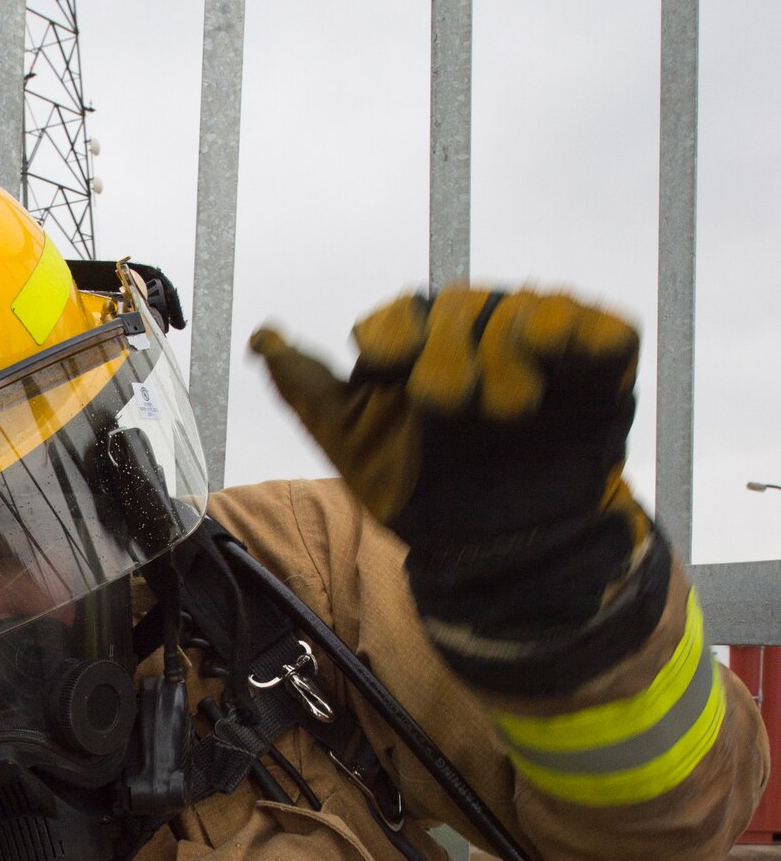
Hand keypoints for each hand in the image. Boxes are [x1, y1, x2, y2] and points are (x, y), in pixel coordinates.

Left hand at [251, 288, 651, 636]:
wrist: (502, 552)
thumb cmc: (425, 496)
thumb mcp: (356, 449)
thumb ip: (310, 392)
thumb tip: (261, 338)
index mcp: (419, 348)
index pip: (402, 317)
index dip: (394, 334)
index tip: (386, 365)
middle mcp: (477, 334)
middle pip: (459, 308)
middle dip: (449, 350)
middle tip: (447, 402)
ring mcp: (539, 344)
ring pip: (525, 309)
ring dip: (510, 348)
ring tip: (508, 406)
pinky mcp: (599, 363)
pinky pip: (600, 328)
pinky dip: (586, 332)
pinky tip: (567, 350)